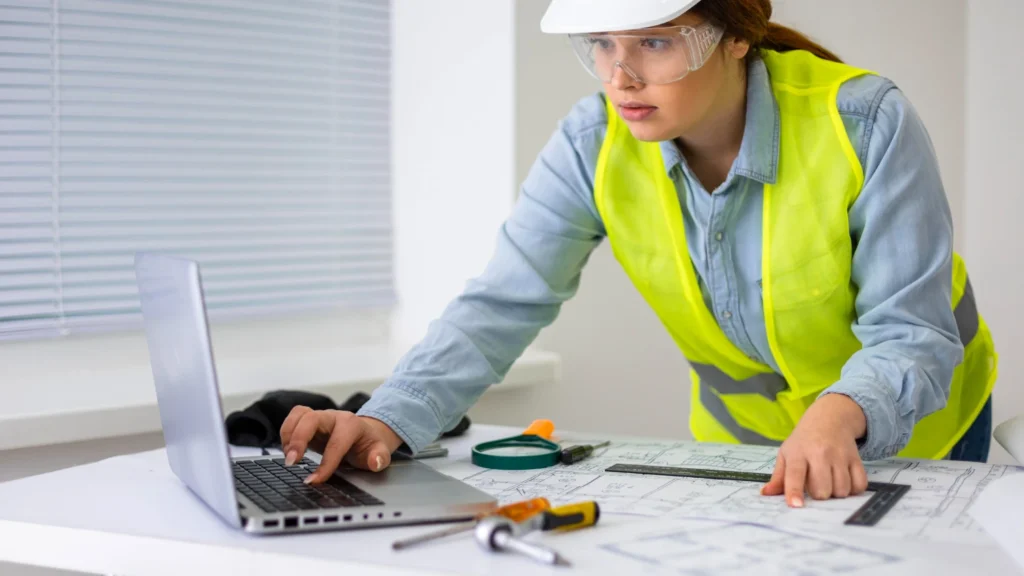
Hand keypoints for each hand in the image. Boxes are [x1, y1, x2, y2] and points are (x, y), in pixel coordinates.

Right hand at [279, 407, 403, 483]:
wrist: (365, 434)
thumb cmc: (369, 445)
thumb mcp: (379, 452)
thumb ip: (379, 457)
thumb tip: (375, 462)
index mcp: (351, 424)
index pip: (336, 442)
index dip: (325, 463)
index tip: (314, 481)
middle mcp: (333, 417)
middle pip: (311, 419)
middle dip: (298, 440)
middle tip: (291, 462)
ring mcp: (319, 417)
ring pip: (298, 414)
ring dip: (288, 435)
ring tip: (289, 458)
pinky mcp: (308, 421)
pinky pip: (293, 418)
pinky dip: (286, 433)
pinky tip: (288, 451)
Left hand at [761, 394, 868, 506]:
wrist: (829, 419)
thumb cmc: (803, 441)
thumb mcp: (786, 454)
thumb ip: (778, 477)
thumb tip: (766, 493)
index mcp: (798, 454)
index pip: (795, 474)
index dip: (795, 491)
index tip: (796, 505)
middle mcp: (819, 454)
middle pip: (822, 489)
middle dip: (819, 494)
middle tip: (816, 484)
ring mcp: (840, 456)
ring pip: (841, 490)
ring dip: (836, 492)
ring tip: (829, 481)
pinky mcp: (856, 458)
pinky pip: (859, 485)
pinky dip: (853, 489)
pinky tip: (844, 480)